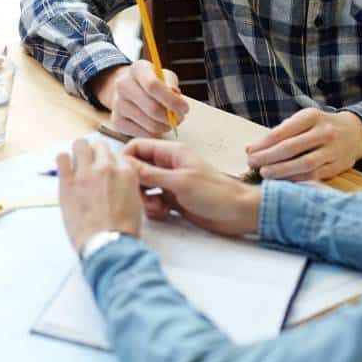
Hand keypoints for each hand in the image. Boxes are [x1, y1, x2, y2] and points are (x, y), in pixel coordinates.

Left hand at [57, 138, 142, 251]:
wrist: (108, 244)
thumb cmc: (122, 229)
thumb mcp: (135, 201)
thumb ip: (126, 183)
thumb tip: (116, 179)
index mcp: (126, 172)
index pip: (116, 154)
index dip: (110, 163)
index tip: (105, 171)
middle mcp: (106, 167)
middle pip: (99, 146)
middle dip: (95, 155)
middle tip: (91, 167)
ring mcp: (86, 172)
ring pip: (80, 144)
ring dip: (79, 153)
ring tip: (77, 166)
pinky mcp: (68, 181)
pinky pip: (61, 157)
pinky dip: (63, 161)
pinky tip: (66, 172)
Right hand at [90, 60, 188, 136]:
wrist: (126, 88)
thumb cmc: (150, 82)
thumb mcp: (163, 75)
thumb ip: (171, 84)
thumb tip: (176, 97)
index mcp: (137, 69)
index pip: (153, 85)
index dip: (172, 100)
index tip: (185, 108)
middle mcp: (123, 85)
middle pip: (152, 109)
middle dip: (171, 118)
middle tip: (180, 118)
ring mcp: (117, 104)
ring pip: (149, 124)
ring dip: (165, 127)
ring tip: (169, 122)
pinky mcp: (116, 122)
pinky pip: (142, 134)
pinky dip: (154, 134)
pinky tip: (156, 126)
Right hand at [124, 139, 260, 236]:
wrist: (239, 214)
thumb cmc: (215, 194)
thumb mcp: (179, 182)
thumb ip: (150, 173)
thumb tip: (124, 165)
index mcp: (171, 153)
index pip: (137, 147)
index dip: (126, 159)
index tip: (123, 177)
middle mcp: (167, 165)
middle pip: (137, 168)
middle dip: (135, 183)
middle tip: (140, 196)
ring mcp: (169, 183)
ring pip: (143, 186)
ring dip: (144, 198)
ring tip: (156, 208)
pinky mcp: (172, 199)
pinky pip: (152, 201)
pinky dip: (153, 208)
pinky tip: (164, 213)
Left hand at [246, 109, 361, 181]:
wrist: (355, 132)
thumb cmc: (319, 126)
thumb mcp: (301, 121)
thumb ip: (278, 133)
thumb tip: (250, 149)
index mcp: (311, 116)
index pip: (283, 131)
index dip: (264, 144)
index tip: (249, 152)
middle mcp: (324, 132)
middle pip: (292, 147)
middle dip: (269, 157)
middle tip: (252, 164)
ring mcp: (333, 149)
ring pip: (304, 163)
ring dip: (282, 171)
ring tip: (265, 174)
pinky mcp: (339, 165)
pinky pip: (315, 175)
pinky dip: (297, 178)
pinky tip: (283, 180)